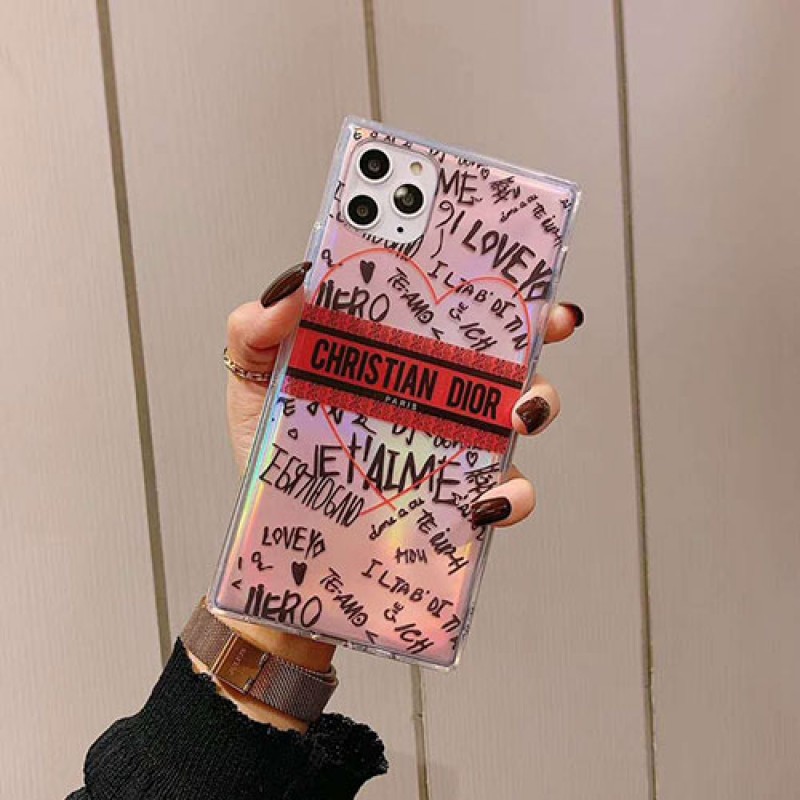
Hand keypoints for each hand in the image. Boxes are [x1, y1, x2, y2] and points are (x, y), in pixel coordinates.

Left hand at [216, 261, 582, 729]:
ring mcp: (450, 446)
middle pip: (502, 351)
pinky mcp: (453, 500)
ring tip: (517, 413)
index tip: (518, 264)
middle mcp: (433, 392)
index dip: (490, 280)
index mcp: (394, 352)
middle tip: (545, 325)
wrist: (278, 534)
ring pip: (518, 416)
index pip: (447, 305)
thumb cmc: (269, 447)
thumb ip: (257, 328)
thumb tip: (297, 283)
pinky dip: (510, 498)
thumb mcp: (252, 378)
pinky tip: (484, 502)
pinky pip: (501, 496)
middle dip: (538, 332)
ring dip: (537, 406)